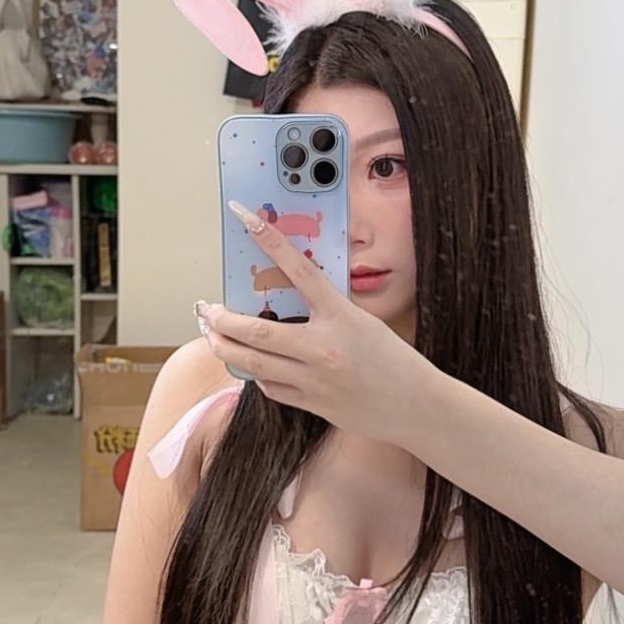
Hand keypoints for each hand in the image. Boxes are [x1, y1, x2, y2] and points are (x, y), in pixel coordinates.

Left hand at [196, 200, 430, 443]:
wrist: (417, 405)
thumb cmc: (394, 361)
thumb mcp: (364, 323)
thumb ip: (328, 310)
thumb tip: (291, 298)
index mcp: (341, 317)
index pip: (299, 270)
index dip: (270, 241)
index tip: (247, 218)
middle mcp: (323, 348)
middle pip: (256, 332)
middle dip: (222, 320)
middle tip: (206, 311)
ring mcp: (315, 380)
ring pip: (253, 364)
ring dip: (225, 348)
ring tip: (211, 337)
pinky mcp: (312, 404)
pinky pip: (271, 388)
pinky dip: (257, 375)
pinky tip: (252, 367)